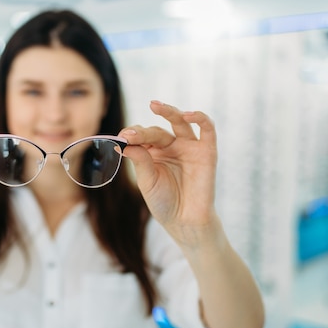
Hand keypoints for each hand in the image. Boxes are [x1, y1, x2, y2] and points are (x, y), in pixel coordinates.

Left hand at [119, 101, 217, 240]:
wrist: (185, 221)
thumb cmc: (164, 202)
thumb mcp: (147, 181)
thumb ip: (140, 161)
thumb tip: (124, 143)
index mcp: (153, 152)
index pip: (141, 136)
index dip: (131, 135)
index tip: (121, 139)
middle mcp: (170, 146)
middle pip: (156, 131)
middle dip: (143, 132)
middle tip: (129, 135)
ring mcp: (189, 147)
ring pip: (180, 122)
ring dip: (169, 111)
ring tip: (155, 106)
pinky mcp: (207, 151)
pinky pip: (206, 129)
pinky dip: (199, 118)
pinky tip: (187, 114)